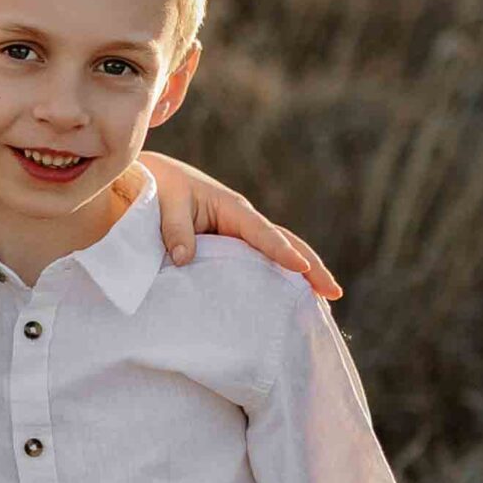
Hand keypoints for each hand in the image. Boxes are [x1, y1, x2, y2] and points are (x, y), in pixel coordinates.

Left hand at [139, 152, 341, 300]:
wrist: (149, 180)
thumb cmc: (160, 187)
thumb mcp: (166, 203)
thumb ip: (175, 229)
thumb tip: (185, 258)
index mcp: (232, 208)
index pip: (263, 233)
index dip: (282, 251)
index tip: (302, 268)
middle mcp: (244, 222)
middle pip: (286, 243)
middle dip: (311, 267)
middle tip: (333, 293)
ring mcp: (241, 234)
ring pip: (279, 254)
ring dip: (302, 276)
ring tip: (323, 303)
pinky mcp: (233, 246)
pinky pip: (261, 262)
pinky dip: (279, 278)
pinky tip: (288, 300)